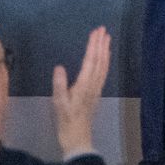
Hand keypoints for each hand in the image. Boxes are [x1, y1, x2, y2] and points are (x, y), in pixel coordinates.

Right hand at [53, 27, 109, 155]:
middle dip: (101, 44)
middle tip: (103, 29)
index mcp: (84, 84)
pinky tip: (105, 57)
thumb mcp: (58, 103)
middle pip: (99, 60)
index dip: (93, 45)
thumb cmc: (66, 120)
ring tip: (106, 38)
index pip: (90, 60)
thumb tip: (59, 67)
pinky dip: (105, 61)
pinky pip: (103, 72)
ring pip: (103, 65)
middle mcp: (93, 83)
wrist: (77, 136)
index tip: (96, 32)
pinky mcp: (96, 92)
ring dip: (105, 50)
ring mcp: (96, 88)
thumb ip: (59, 85)